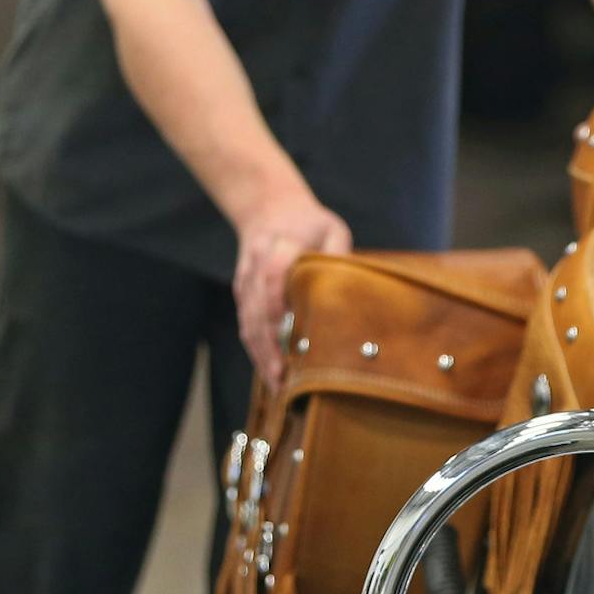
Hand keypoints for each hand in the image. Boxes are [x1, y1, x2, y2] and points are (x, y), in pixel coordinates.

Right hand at [233, 194, 351, 388]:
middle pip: (257, 309)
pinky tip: (270, 372)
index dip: (277, 304)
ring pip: (248, 322)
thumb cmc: (309, 222)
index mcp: (279, 246)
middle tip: (284, 378)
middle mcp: (256, 265)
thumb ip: (339, 253)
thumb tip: (352, 288)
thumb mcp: (331, 228)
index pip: (273, 275)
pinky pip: (246, 324)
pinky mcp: (241, 292)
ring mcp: (245, 281)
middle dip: (269, 345)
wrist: (268, 208)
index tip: (287, 332)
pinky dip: (256, 350)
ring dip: (261, 355)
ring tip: (278, 385)